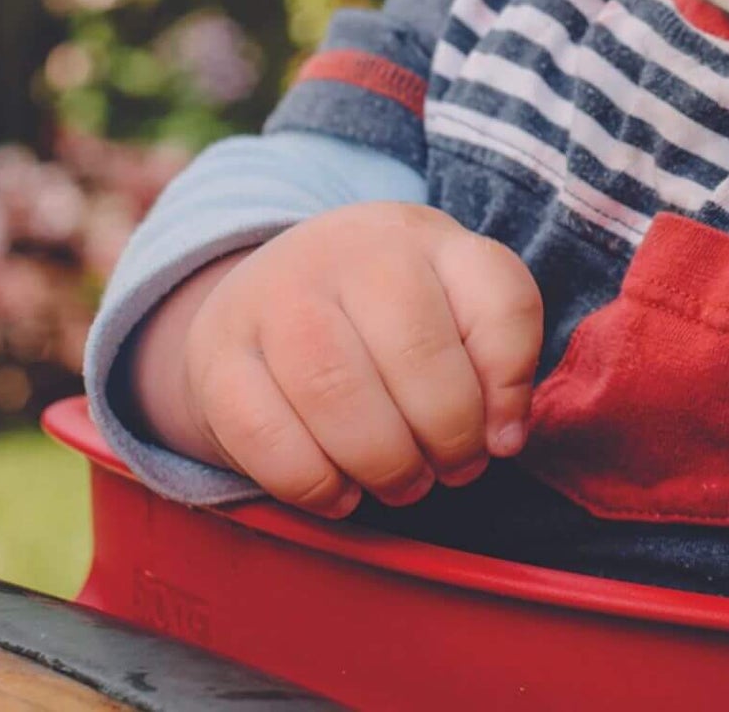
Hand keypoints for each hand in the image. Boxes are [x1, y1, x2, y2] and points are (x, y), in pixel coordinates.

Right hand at [137, 202, 542, 518]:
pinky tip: (341, 493)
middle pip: (418, 352)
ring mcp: (277, 295)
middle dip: (448, 435)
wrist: (269, 291)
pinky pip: (265, 435)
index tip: (503, 436)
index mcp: (426, 236)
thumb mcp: (454, 304)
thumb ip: (498, 356)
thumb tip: (505, 436)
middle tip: (451, 469)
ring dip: (384, 462)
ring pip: (339, 392)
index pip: (499, 300)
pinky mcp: (217, 354)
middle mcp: (351, 250)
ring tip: (403, 484)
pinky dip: (313, 482)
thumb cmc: (385, 313)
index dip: (511, 385)